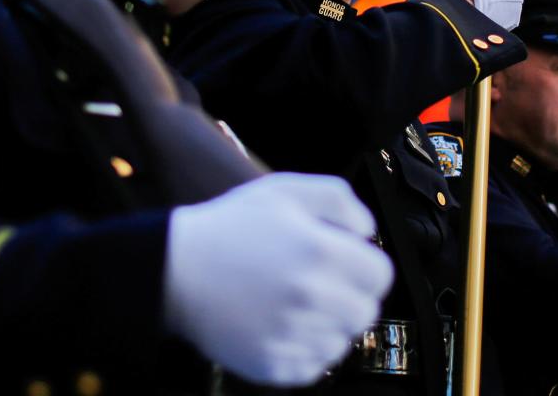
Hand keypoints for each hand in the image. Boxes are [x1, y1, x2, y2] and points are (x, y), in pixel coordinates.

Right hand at [164, 174, 393, 384]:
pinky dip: (305, 351)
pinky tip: (284, 327)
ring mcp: (291, 335)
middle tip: (321, 285)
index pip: (381, 275)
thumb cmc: (230, 228)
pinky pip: (313, 367)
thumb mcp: (286, 190)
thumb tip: (367, 230)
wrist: (176, 270)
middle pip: (365, 312)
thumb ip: (340, 200)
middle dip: (350, 297)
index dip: (367, 267)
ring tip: (297, 305)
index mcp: (320, 251)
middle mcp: (311, 296)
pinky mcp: (272, 364)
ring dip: (328, 326)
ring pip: (341, 342)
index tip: (348, 265)